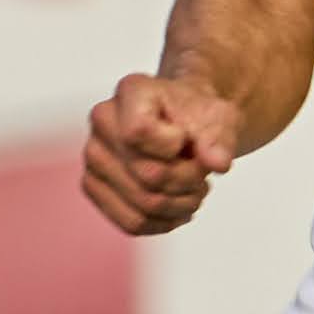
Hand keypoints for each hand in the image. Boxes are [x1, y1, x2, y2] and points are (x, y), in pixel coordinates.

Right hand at [82, 73, 241, 235]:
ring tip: (195, 191)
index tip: (187, 138)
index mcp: (132, 91)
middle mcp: (103, 119)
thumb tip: (219, 164)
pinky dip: (163, 222)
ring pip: (142, 204)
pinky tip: (178, 208)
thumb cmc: (197, 117)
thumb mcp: (220, 119)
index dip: (173, 146)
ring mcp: (93, 155)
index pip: (139, 132)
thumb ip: (220, 139)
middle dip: (188, 181)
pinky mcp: (93, 185)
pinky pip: (131, 222)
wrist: (183, 123)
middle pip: (148, 175)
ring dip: (180, 205)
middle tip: (202, 173)